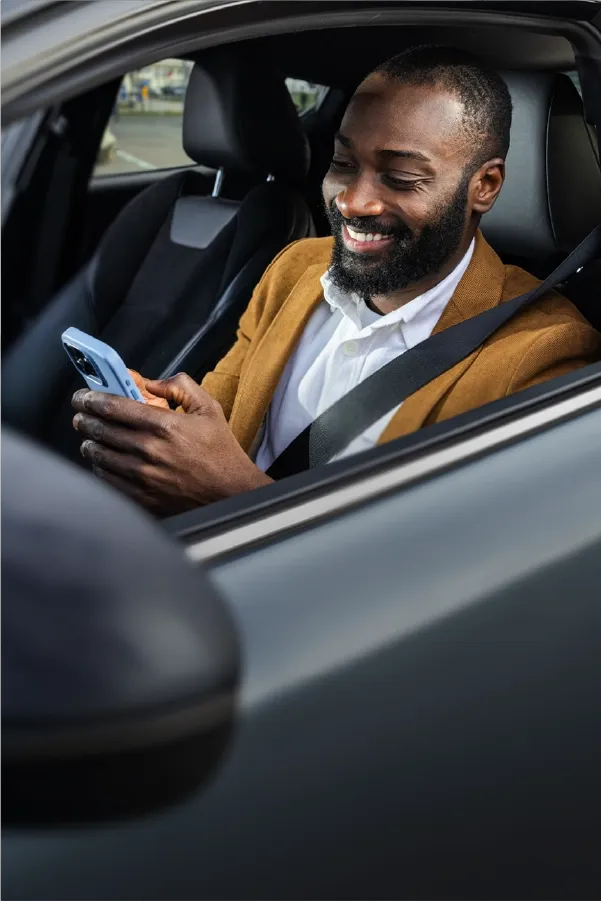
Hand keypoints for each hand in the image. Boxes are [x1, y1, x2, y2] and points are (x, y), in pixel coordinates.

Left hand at [72, 373, 272, 515]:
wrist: (231, 493)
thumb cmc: (221, 452)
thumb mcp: (208, 408)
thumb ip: (180, 386)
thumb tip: (151, 383)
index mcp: (164, 425)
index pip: (113, 406)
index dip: (91, 398)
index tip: (83, 396)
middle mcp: (149, 450)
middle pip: (100, 429)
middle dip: (85, 418)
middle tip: (81, 414)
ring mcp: (143, 476)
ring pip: (99, 455)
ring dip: (89, 442)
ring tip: (89, 437)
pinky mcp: (141, 496)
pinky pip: (107, 479)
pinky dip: (99, 467)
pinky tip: (102, 461)